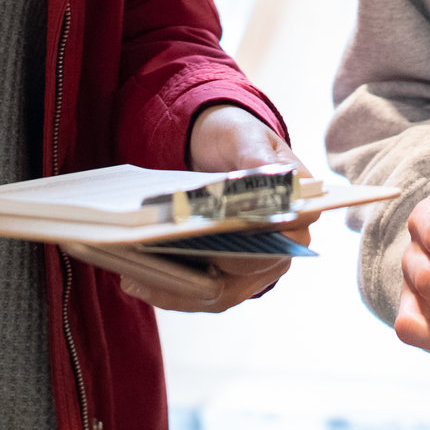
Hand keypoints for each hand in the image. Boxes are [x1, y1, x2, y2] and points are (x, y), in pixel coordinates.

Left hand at [110, 105, 309, 313]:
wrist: (221, 148)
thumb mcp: (247, 136)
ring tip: (133, 276)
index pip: (283, 238)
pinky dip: (167, 289)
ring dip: (176, 287)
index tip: (214, 238)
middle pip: (243, 272)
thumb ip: (257, 157)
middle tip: (155, 260)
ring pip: (218, 293)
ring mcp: (251, 268)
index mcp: (297, 212)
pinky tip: (132, 278)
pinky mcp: (222, 276)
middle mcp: (280, 249)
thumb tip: (269, 177)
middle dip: (201, 268)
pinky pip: (197, 293)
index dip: (253, 244)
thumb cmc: (240, 140)